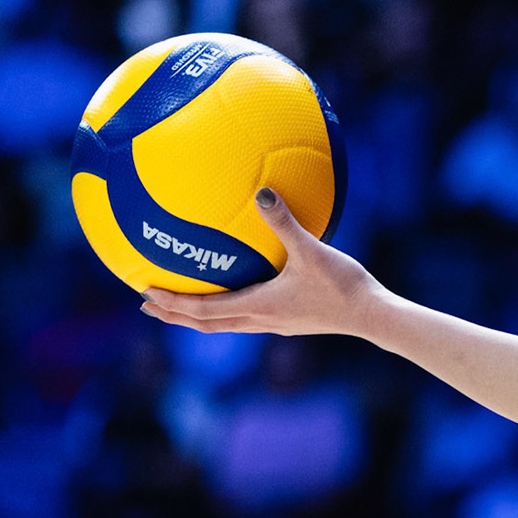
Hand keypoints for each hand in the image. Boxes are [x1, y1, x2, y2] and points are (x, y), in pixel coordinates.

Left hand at [140, 188, 382, 336]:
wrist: (373, 315)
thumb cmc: (343, 286)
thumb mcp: (311, 251)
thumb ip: (284, 222)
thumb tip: (262, 192)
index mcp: (259, 306)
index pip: (204, 310)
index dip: (173, 303)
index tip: (144, 292)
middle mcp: (261, 321)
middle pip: (206, 324)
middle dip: (175, 315)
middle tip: (147, 305)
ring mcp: (275, 325)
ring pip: (225, 325)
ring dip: (197, 317)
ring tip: (179, 306)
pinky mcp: (290, 323)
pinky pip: (246, 319)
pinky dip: (225, 311)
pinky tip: (235, 295)